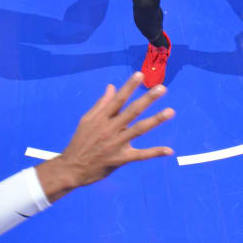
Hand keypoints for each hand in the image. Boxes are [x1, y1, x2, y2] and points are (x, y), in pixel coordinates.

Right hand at [40, 73, 173, 196]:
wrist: (71, 168)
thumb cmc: (80, 142)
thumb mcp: (87, 120)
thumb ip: (101, 104)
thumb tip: (111, 86)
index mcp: (101, 118)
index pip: (118, 99)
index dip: (129, 86)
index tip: (140, 75)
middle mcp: (110, 129)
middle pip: (132, 111)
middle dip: (148, 99)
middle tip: (162, 88)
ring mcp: (116, 144)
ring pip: (139, 130)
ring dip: (155, 120)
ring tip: (170, 111)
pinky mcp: (120, 159)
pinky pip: (141, 155)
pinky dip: (155, 152)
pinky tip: (169, 150)